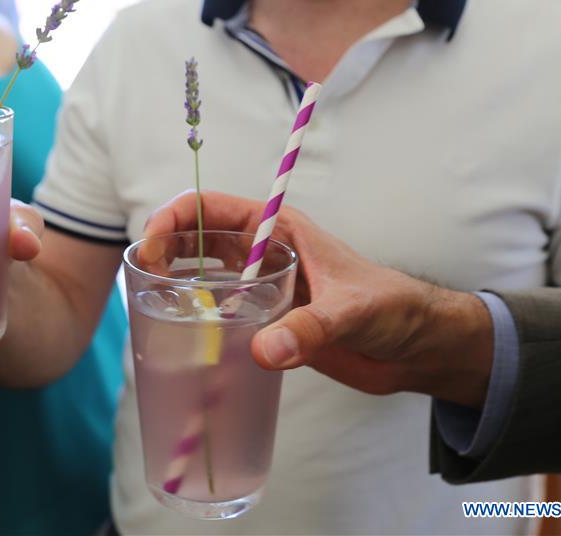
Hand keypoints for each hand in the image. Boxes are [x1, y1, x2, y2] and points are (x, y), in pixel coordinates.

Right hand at [145, 191, 493, 407]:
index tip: (153, 244)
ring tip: (148, 301)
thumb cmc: (395, 309)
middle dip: (166, 248)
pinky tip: (180, 333)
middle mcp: (265, 255)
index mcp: (281, 230)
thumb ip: (311, 328)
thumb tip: (264, 350)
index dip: (177, 217)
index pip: (215, 209)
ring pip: (205, 274)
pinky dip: (197, 317)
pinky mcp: (267, 322)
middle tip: (143, 277)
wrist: (417, 348)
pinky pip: (220, 313)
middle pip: (200, 239)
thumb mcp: (353, 310)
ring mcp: (263, 288)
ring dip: (175, 281)